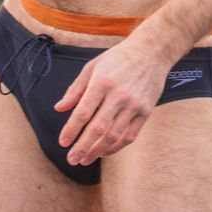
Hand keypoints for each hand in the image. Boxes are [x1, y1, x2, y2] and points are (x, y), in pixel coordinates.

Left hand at [53, 37, 174, 167]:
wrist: (152, 52)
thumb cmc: (117, 59)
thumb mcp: (92, 67)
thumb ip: (75, 89)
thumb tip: (59, 108)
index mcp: (101, 82)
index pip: (83, 112)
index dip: (71, 130)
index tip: (63, 143)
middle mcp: (118, 95)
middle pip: (98, 128)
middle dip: (83, 147)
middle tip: (71, 159)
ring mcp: (134, 104)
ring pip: (114, 135)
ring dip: (98, 151)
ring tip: (85, 159)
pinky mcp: (146, 111)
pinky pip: (130, 135)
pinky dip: (116, 147)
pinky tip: (104, 152)